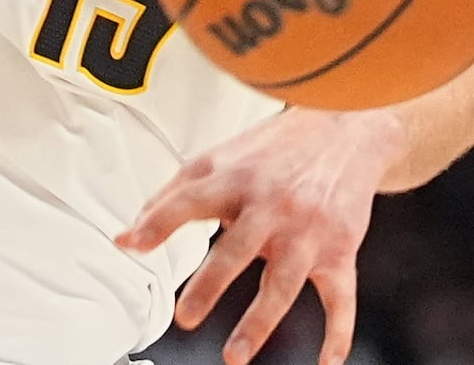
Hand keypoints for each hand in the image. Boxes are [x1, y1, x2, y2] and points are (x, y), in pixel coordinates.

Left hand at [117, 109, 403, 364]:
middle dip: (209, 285)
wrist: (342, 132)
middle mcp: (272, 206)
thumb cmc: (271, 151)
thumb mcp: (217, 159)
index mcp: (234, 180)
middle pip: (236, 250)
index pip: (188, 201)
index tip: (130, 244)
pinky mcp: (339, 251)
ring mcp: (308, 232)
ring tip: (233, 355)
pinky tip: (325, 363)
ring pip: (282, 284)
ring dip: (258, 324)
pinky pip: (340, 299)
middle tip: (185, 317)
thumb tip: (132, 232)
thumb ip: (174, 195)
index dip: (157, 222)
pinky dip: (337, 334)